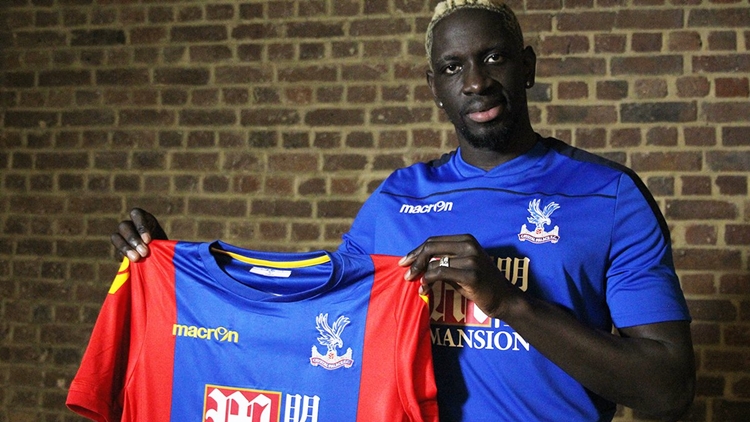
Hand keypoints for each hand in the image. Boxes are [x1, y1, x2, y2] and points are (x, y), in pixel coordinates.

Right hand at [110, 208, 167, 261]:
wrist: (161, 257)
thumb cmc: (166, 246)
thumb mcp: (166, 240)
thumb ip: (162, 241)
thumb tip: (157, 245)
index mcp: (143, 218)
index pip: (136, 214)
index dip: (140, 226)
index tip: (148, 240)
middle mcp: (131, 224)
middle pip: (124, 226)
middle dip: (133, 239)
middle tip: (144, 252)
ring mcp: (123, 236)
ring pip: (116, 237)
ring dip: (125, 248)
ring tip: (136, 258)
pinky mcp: (120, 249)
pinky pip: (116, 251)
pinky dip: (122, 256)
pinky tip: (130, 262)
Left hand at [398, 234, 519, 319]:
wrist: (504, 299)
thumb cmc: (480, 285)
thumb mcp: (462, 266)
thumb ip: (443, 260)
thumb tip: (416, 262)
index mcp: (466, 239)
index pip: (433, 241)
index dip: (416, 251)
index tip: (405, 262)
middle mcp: (468, 245)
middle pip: (431, 247)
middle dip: (414, 260)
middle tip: (406, 274)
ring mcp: (471, 258)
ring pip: (434, 262)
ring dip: (421, 276)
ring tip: (420, 287)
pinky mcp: (471, 274)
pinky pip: (439, 273)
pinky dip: (428, 281)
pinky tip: (425, 289)